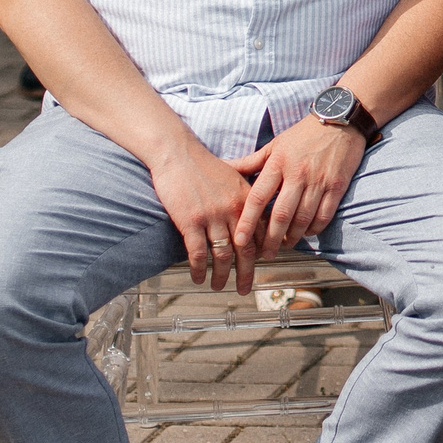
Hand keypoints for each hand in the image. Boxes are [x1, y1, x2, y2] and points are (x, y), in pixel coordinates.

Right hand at [151, 139, 259, 292]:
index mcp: (248, 199)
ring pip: (222, 255)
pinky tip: (198, 278)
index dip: (263, 252)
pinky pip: (198, 253)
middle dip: (246, 273)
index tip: (262, 266)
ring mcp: (212, 216)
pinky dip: (199, 269)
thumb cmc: (205, 166)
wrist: (178, 154)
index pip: (262, 232)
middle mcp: (233, 210)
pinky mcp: (190, 221)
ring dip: (221, 275)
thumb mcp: (235, 178)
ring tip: (219, 286)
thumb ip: (246, 199)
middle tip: (244, 289)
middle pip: (246, 249)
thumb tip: (254, 220)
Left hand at [229, 117, 368, 258]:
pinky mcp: (337, 185)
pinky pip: (324, 215)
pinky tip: (307, 233)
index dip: (248, 221)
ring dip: (292, 237)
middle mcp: (297, 173)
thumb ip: (250, 161)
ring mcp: (319, 180)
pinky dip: (314, 229)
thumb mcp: (274, 145)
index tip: (240, 241)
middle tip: (265, 254)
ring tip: (284, 245)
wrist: (341, 120)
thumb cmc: (303, 134)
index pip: (258, 197)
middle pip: (280, 215)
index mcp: (278, 163)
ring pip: (303, 219)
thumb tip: (223, 167)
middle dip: (271, 239)